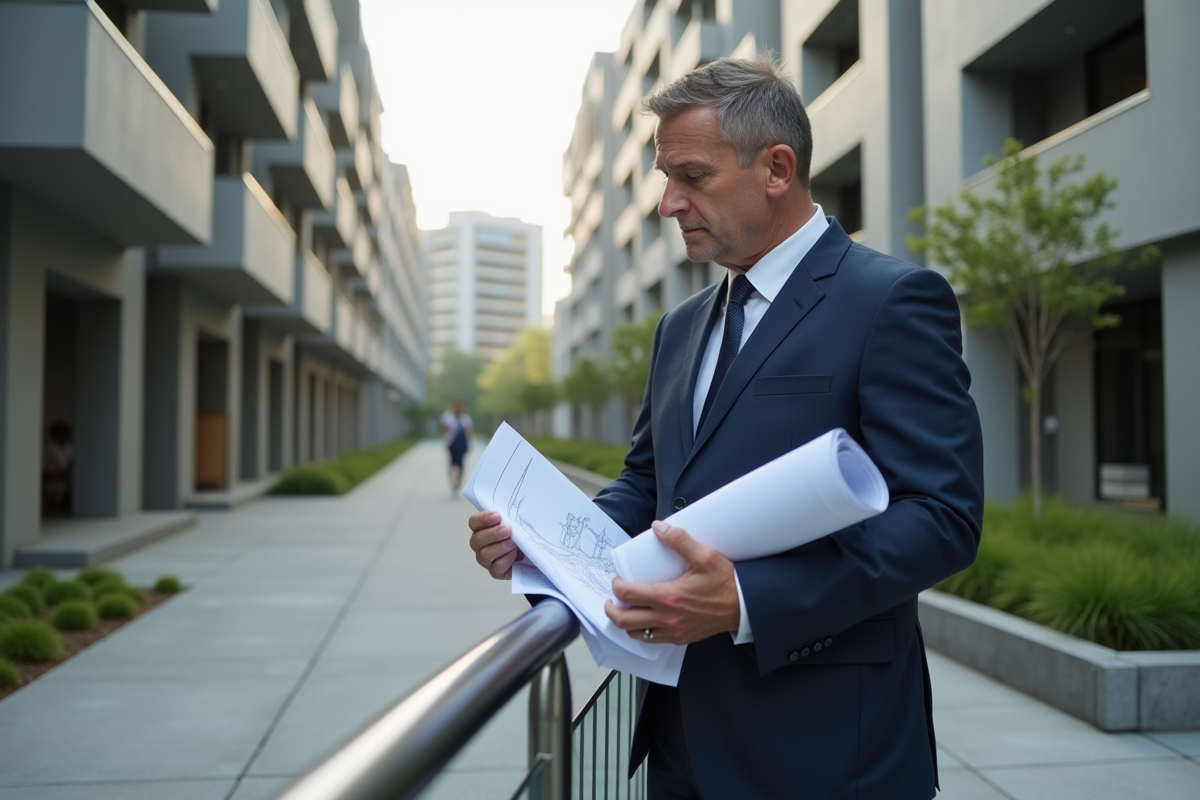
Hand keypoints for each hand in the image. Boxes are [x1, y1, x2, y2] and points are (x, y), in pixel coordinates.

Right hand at [468, 510, 523, 579]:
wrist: (529, 552)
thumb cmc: (518, 534)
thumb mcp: (514, 522)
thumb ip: (509, 516)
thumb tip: (512, 511)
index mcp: (480, 529)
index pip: (474, 522)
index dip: (483, 519)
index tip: (497, 516)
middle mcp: (479, 545)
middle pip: (477, 539)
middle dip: (493, 534)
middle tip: (507, 530)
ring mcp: (485, 560)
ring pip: (486, 554)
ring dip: (501, 547)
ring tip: (513, 543)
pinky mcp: (495, 572)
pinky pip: (497, 567)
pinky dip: (507, 560)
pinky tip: (516, 554)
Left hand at [604, 521, 739, 644]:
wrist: (743, 606)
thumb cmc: (725, 582)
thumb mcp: (704, 556)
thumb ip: (680, 540)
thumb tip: (658, 527)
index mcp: (669, 597)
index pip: (629, 594)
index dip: (617, 586)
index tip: (618, 579)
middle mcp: (667, 618)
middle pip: (625, 620)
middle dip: (612, 609)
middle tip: (612, 599)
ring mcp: (673, 631)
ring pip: (636, 634)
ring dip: (626, 622)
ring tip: (625, 609)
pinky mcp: (680, 638)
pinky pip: (652, 640)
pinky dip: (642, 632)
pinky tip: (644, 620)